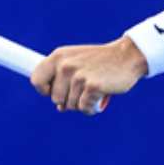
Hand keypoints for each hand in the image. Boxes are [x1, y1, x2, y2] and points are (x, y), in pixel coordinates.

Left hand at [31, 37, 148, 114]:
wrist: (127, 56)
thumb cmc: (101, 61)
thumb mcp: (77, 62)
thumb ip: (63, 80)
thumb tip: (59, 107)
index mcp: (58, 56)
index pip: (36, 80)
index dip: (44, 90)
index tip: (52, 92)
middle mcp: (66, 65)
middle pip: (55, 99)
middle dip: (69, 99)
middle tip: (84, 88)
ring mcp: (79, 76)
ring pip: (70, 105)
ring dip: (82, 103)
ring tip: (94, 89)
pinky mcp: (92, 86)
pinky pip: (84, 108)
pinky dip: (92, 107)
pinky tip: (100, 97)